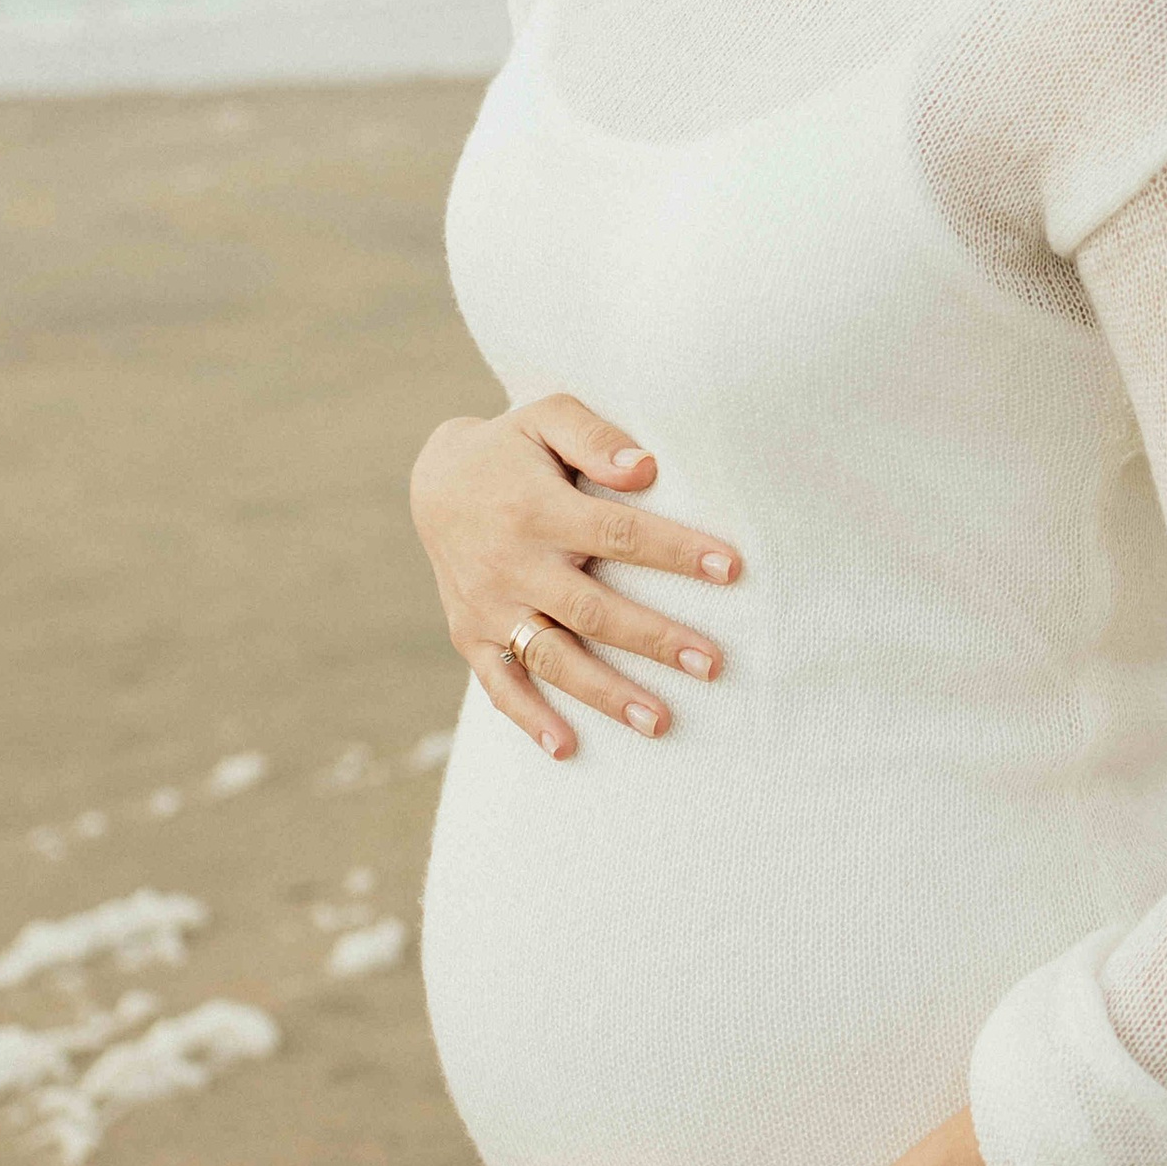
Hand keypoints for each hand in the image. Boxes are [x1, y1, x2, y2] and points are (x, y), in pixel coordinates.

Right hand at [408, 393, 740, 758]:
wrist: (436, 482)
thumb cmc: (514, 448)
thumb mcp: (547, 417)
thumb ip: (596, 437)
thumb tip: (647, 469)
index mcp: (539, 508)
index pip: (619, 534)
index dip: (676, 552)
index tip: (730, 570)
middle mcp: (513, 563)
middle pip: (593, 610)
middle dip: (655, 639)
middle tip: (713, 664)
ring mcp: (489, 605)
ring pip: (553, 657)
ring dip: (606, 693)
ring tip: (661, 721)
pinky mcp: (471, 634)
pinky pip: (499, 683)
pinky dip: (529, 718)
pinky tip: (568, 748)